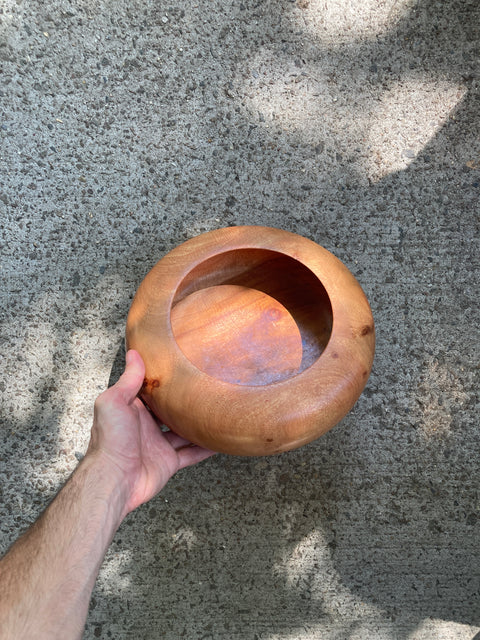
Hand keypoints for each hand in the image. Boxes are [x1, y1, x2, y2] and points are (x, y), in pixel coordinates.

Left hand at [86, 349, 214, 514]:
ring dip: (198, 423)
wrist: (114, 479)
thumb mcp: (114, 402)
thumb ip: (128, 380)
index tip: (180, 366)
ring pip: (183, 431)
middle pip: (170, 410)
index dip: (163, 379)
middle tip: (204, 386)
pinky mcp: (169, 462)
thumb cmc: (110, 440)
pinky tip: (219, 441)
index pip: (151, 390)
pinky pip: (191, 453)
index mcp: (132, 409)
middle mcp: (146, 426)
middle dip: (184, 401)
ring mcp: (158, 444)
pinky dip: (205, 448)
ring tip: (215, 410)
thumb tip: (134, 353)